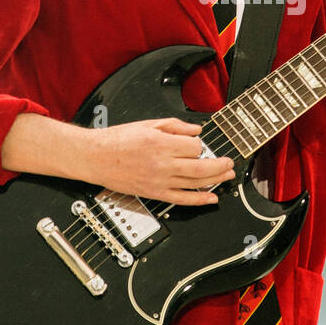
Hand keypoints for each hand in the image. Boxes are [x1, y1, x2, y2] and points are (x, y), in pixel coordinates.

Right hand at [84, 117, 234, 205]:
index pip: (194, 146)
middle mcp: (161, 164)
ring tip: (227, 177)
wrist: (95, 157)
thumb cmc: (117, 140)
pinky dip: (199, 200)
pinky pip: (181, 199)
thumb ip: (175, 126)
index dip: (200, 145)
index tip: (198, 143)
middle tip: (230, 163)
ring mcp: (158, 181)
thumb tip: (197, 130)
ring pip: (195, 184)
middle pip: (200, 167)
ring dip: (215, 181)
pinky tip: (211, 198)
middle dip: (220, 166)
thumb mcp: (148, 124)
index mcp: (160, 144)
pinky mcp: (154, 193)